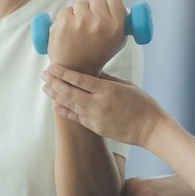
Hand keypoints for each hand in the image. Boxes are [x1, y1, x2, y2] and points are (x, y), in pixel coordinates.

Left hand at [42, 64, 166, 146]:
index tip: (51, 66)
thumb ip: (106, 80)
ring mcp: (96, 118)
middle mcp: (98, 104)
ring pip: (70, 105)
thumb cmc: (142, 104)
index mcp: (107, 90)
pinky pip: (77, 118)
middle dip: (55, 82)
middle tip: (44, 74)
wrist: (150, 129)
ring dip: (56, 95)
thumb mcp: (126, 85)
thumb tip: (91, 72)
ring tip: (45, 87)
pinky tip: (56, 105)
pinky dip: (65, 111)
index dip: (63, 73)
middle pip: (70, 92)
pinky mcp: (96, 128)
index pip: (79, 79)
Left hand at [48, 0, 127, 76]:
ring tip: (79, 30)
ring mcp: (80, 22)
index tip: (104, 11)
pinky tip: (68, 31)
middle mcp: (99, 23)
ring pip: (80, 3)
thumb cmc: (96, 55)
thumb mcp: (117, 42)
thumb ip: (119, 22)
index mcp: (115, 27)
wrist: (74, 71)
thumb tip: (117, 5)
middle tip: (90, 23)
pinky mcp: (63, 22)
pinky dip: (66, 18)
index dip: (109, 5)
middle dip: (93, 9)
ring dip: (79, 12)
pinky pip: (66, 9)